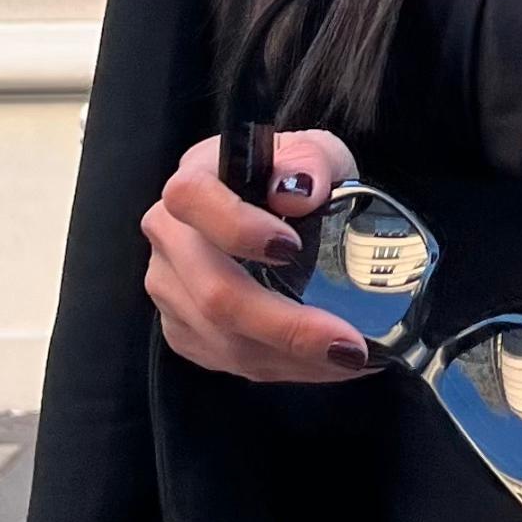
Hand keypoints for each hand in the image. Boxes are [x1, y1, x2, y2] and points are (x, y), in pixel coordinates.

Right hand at [141, 129, 374, 383]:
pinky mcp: (184, 330)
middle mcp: (170, 236)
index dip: (236, 228)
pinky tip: (325, 362)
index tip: (290, 247)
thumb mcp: (315, 154)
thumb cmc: (296, 180)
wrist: (284, 214)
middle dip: (285, 326)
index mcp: (195, 178)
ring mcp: (170, 289)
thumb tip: (298, 192)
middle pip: (213, 293)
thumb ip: (310, 162)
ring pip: (224, 339)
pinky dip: (285, 367)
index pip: (192, 199)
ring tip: (351, 357)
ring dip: (293, 357)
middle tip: (347, 343)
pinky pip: (231, 361)